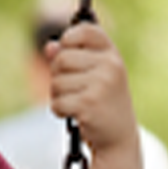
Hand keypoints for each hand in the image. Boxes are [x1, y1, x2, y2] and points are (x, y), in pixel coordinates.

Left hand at [45, 19, 135, 156]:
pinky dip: (59, 110)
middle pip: (62, 58)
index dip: (68, 39)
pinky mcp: (88, 104)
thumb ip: (71, 57)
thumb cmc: (103, 103)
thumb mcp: (94, 75)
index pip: (84, 31)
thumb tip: (49, 47)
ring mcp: (100, 84)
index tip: (67, 51)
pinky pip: (57, 102)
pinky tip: (73, 114)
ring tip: (75, 103)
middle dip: (57, 75)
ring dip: (58, 95)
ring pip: (56, 82)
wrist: (119, 137)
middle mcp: (110, 66)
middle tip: (71, 88)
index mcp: (112, 54)